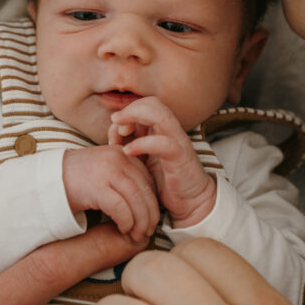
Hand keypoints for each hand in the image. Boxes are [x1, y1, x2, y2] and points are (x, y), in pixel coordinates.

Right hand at [63, 145, 159, 241]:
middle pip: (145, 190)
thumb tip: (146, 201)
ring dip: (140, 221)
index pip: (148, 180)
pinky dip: (126, 221)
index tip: (152, 218)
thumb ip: (124, 178)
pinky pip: (121, 208)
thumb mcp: (105, 170)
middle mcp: (118, 159)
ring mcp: (107, 171)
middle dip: (150, 214)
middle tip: (149, 231)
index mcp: (123, 154)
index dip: (153, 202)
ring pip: (136, 200)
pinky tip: (124, 229)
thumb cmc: (78, 179)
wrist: (48, 179)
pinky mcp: (96, 186)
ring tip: (137, 235)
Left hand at [109, 96, 215, 225]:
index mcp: (162, 129)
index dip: (128, 110)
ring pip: (159, 115)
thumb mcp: (143, 159)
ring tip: (121, 131)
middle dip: (130, 109)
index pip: (146, 104)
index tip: (115, 126)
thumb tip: (114, 131)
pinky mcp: (179, 157)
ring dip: (135, 117)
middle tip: (116, 123)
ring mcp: (177, 141)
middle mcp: (171, 131)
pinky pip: (161, 143)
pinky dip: (141, 143)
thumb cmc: (165, 181)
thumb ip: (131, 143)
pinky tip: (127, 152)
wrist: (190, 202)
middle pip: (152, 103)